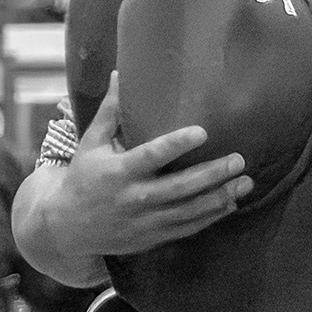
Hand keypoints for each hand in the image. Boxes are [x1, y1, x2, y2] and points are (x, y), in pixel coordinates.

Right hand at [32, 90, 254, 259]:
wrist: (66, 229)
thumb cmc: (81, 179)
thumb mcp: (89, 145)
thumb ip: (110, 113)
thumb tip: (120, 75)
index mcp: (117, 172)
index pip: (151, 156)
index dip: (177, 144)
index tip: (202, 132)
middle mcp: (132, 198)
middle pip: (179, 187)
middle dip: (212, 174)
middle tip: (239, 159)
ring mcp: (143, 221)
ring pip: (188, 211)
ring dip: (220, 197)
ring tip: (245, 182)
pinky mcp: (151, 237)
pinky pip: (186, 228)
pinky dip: (210, 217)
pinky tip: (230, 203)